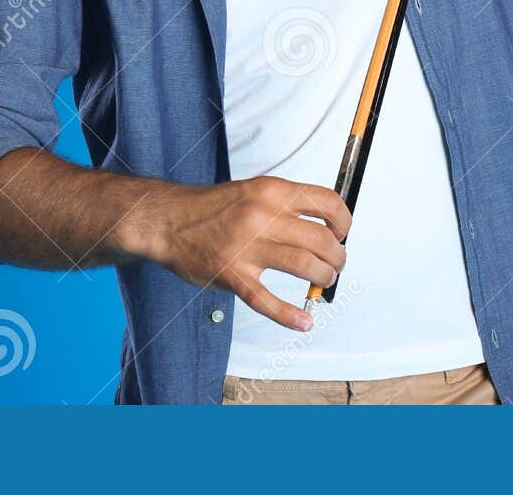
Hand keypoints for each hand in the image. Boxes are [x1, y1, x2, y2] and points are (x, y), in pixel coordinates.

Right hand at [126, 175, 350, 330]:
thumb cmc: (211, 208)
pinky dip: (290, 315)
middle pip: (322, 239)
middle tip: (336, 264)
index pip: (327, 202)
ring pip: (305, 266)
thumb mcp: (254, 191)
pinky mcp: (233, 275)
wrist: (168, 221)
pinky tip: (304, 322)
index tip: (343, 233)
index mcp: (272, 192)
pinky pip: (267, 300)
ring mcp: (248, 247)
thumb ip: (286, 206)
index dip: (344, 221)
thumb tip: (323, 226)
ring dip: (323, 277)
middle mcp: (264, 216)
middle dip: (338, 256)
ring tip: (323, 281)